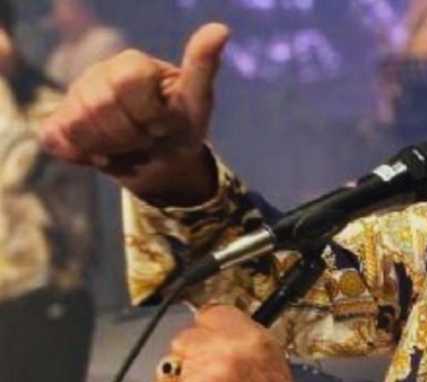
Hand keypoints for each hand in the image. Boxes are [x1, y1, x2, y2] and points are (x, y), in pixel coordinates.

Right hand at [41, 23, 229, 205]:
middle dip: (131, 136)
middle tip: (148, 139)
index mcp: (131, 63)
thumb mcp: (197, 100)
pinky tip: (107, 155)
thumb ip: (203, 65)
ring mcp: (75, 97)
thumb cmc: (181, 126)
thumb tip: (221, 30)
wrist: (162, 160)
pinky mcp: (58, 122)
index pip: (127, 83)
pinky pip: (60, 141)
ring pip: (79, 127)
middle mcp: (98, 74)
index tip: (163, 124)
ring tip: (131, 147)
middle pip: (100, 107)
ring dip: (113, 150)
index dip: (148, 114)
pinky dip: (87, 157)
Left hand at [147, 306, 306, 381]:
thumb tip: (205, 318)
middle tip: (208, 367)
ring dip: (183, 374)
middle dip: (194, 351)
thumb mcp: (267, 346)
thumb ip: (237, 328)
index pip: (209, 313)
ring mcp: (204, 380)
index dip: (208, 327)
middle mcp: (226, 353)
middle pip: (185, 337)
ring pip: (171, 363)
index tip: (211, 338)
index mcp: (247, 336)